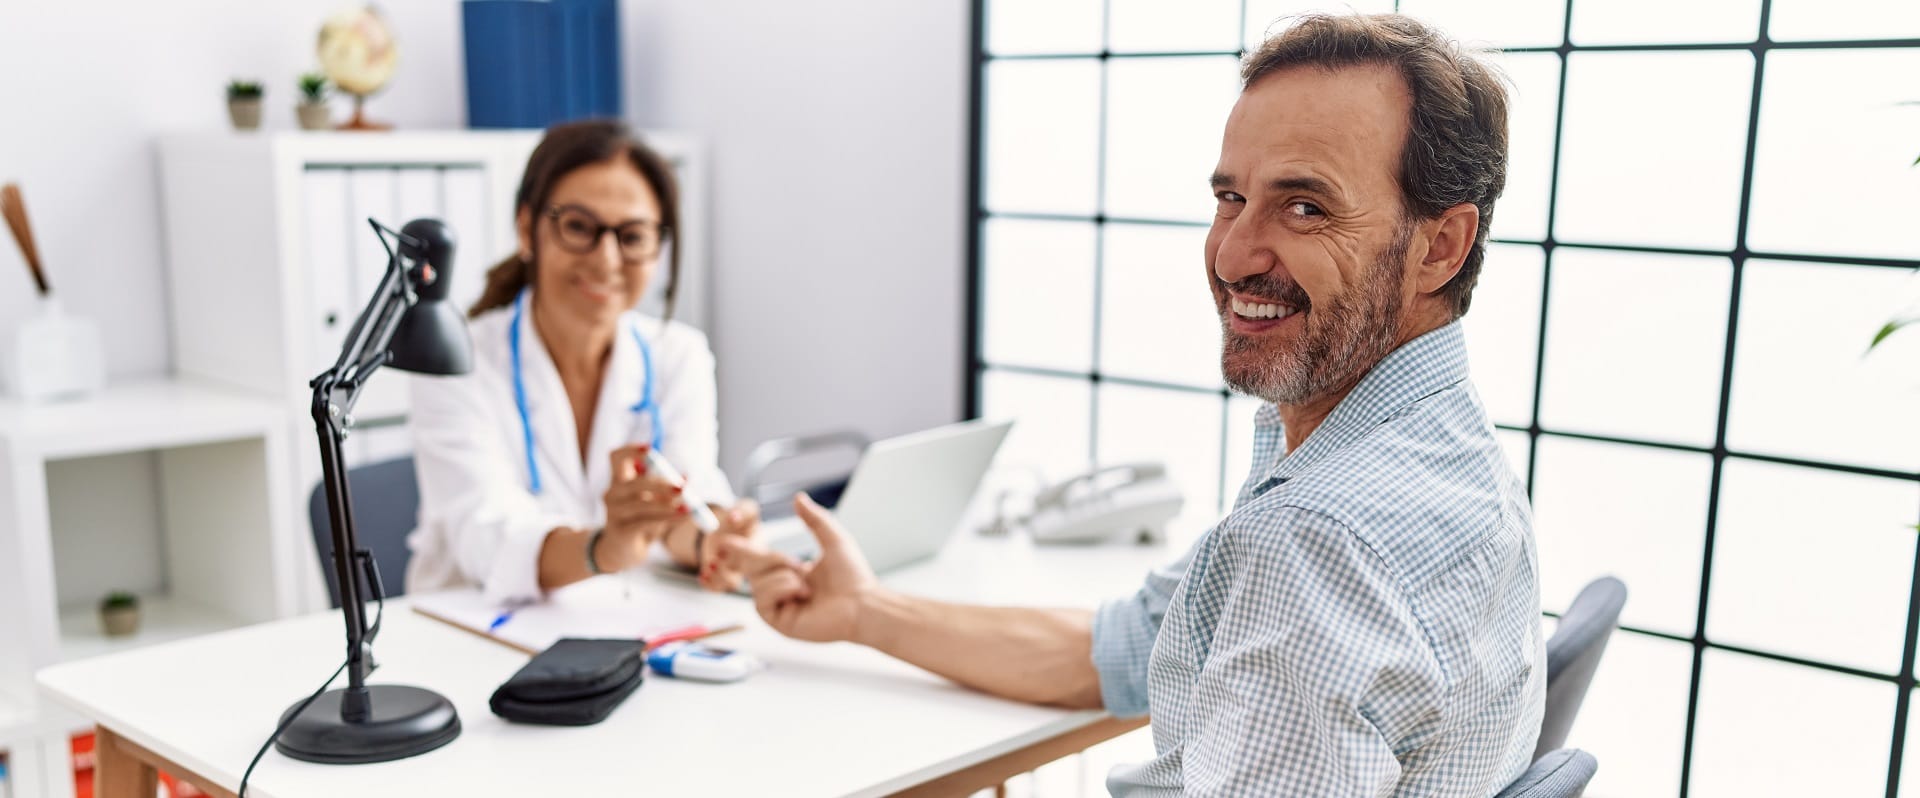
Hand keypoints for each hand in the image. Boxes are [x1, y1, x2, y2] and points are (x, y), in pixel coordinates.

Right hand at [599, 444, 693, 570]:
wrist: (621, 551)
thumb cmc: (639, 520)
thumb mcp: (654, 502)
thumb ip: (667, 489)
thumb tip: (688, 476)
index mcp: (618, 480)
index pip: (616, 457)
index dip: (631, 450)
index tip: (651, 449)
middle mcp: (612, 493)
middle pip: (634, 482)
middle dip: (660, 484)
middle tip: (682, 488)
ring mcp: (613, 513)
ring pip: (642, 504)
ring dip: (667, 505)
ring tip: (687, 507)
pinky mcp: (620, 531)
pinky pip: (646, 522)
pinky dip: (667, 518)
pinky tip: (682, 516)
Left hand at [697, 498, 760, 591]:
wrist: (721, 526)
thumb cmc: (739, 517)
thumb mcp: (745, 508)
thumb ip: (743, 510)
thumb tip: (733, 517)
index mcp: (759, 545)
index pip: (756, 553)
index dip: (741, 550)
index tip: (725, 540)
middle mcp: (749, 562)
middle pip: (745, 574)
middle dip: (734, 566)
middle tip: (719, 556)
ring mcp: (735, 571)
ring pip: (731, 583)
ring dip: (720, 577)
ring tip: (710, 564)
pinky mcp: (721, 578)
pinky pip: (717, 588)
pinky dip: (709, 585)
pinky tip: (702, 575)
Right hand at [713, 492, 877, 642]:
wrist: (862, 604)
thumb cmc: (853, 577)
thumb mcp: (833, 539)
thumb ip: (814, 519)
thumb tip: (798, 498)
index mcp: (792, 573)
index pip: (760, 560)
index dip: (742, 550)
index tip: (725, 541)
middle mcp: (782, 591)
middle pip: (753, 568)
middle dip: (770, 559)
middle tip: (797, 564)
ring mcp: (780, 607)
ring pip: (757, 583)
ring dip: (784, 576)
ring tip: (807, 584)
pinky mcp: (779, 623)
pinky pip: (762, 599)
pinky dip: (782, 589)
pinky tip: (802, 593)